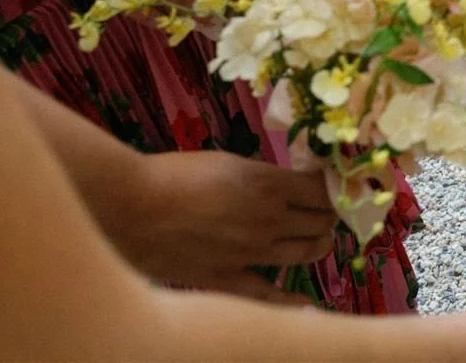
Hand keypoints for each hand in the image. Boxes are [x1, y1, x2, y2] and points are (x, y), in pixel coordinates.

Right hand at [97, 149, 338, 300]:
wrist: (130, 206)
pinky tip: (307, 304)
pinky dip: (291, 301)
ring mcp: (250, 254)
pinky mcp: (226, 280)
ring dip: (318, 244)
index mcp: (270, 185)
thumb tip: (289, 186)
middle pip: (320, 221)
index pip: (322, 190)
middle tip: (328, 212)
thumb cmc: (175, 175)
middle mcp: (269, 221)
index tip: (335, 187)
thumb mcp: (230, 162)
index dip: (333, 188)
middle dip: (329, 215)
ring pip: (305, 253)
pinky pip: (268, 296)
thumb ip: (264, 177)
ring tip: (320, 239)